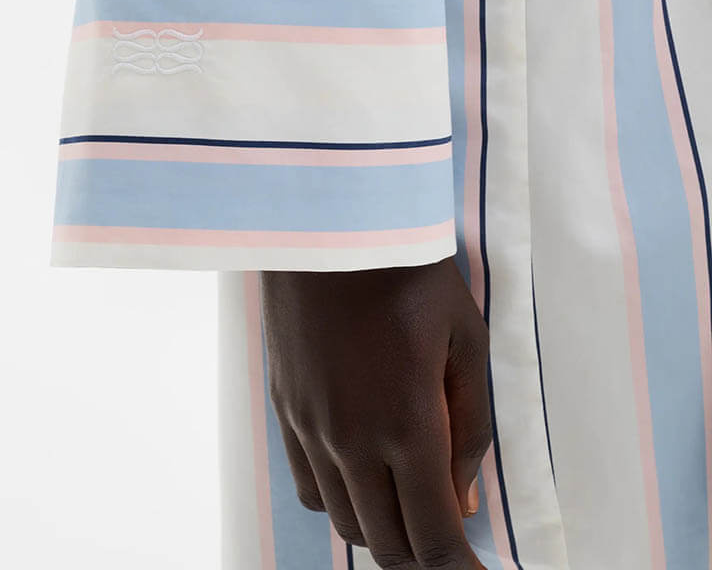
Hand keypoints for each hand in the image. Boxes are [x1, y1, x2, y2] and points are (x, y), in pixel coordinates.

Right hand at [259, 256, 490, 568]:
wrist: (329, 220)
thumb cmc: (408, 270)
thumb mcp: (466, 338)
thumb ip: (470, 426)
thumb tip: (462, 500)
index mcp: (407, 425)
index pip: (433, 540)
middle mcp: (352, 440)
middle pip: (387, 545)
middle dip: (425, 556)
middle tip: (450, 537)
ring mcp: (310, 427)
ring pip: (344, 523)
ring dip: (383, 529)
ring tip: (411, 502)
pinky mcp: (285, 408)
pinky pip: (308, 487)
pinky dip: (340, 501)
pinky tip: (363, 474)